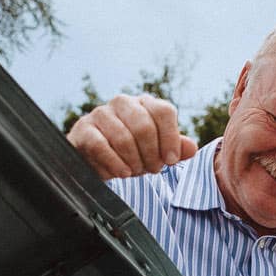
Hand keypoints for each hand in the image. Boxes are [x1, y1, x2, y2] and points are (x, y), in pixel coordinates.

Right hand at [66, 94, 198, 179]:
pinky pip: (101, 146)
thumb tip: (191, 148)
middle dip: (151, 154)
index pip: (164, 111)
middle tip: (152, 170)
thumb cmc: (130, 153)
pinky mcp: (83, 129)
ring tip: (134, 172)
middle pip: (144, 126)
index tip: (171, 160)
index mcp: (144, 104)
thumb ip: (175, 149)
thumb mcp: (156, 152)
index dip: (170, 138)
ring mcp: (101, 114)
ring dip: (133, 161)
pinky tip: (121, 173)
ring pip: (123, 137)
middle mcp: (123, 103)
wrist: (94, 160)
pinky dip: (115, 163)